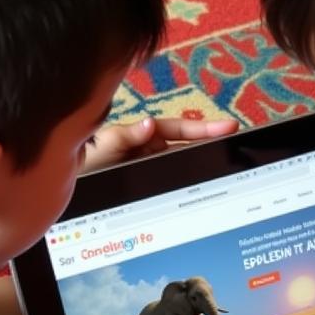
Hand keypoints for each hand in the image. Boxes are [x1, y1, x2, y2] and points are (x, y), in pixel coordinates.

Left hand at [83, 116, 238, 173]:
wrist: (75, 190)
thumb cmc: (87, 162)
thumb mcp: (104, 147)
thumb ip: (126, 136)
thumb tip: (150, 124)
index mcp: (145, 136)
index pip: (180, 129)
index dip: (204, 128)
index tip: (229, 127)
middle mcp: (153, 150)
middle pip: (189, 145)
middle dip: (212, 143)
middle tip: (239, 143)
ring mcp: (155, 169)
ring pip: (185, 163)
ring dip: (204, 162)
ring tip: (229, 163)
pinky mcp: (154, 186)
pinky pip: (177, 182)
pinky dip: (192, 183)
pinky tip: (206, 187)